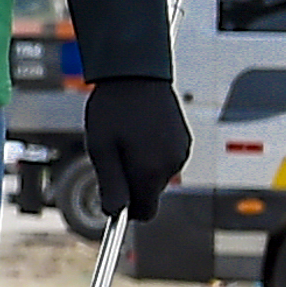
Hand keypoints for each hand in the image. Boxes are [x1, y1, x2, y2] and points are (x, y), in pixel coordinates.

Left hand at [84, 76, 190, 223]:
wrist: (135, 72)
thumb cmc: (113, 108)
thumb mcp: (101, 149)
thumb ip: (111, 185)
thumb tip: (115, 214)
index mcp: (151, 171)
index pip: (144, 212)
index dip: (126, 210)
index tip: (112, 197)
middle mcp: (171, 164)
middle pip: (149, 194)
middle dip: (131, 184)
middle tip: (113, 154)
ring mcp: (180, 151)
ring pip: (157, 177)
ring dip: (141, 167)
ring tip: (126, 137)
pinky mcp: (184, 140)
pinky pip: (165, 160)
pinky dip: (152, 154)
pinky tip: (140, 131)